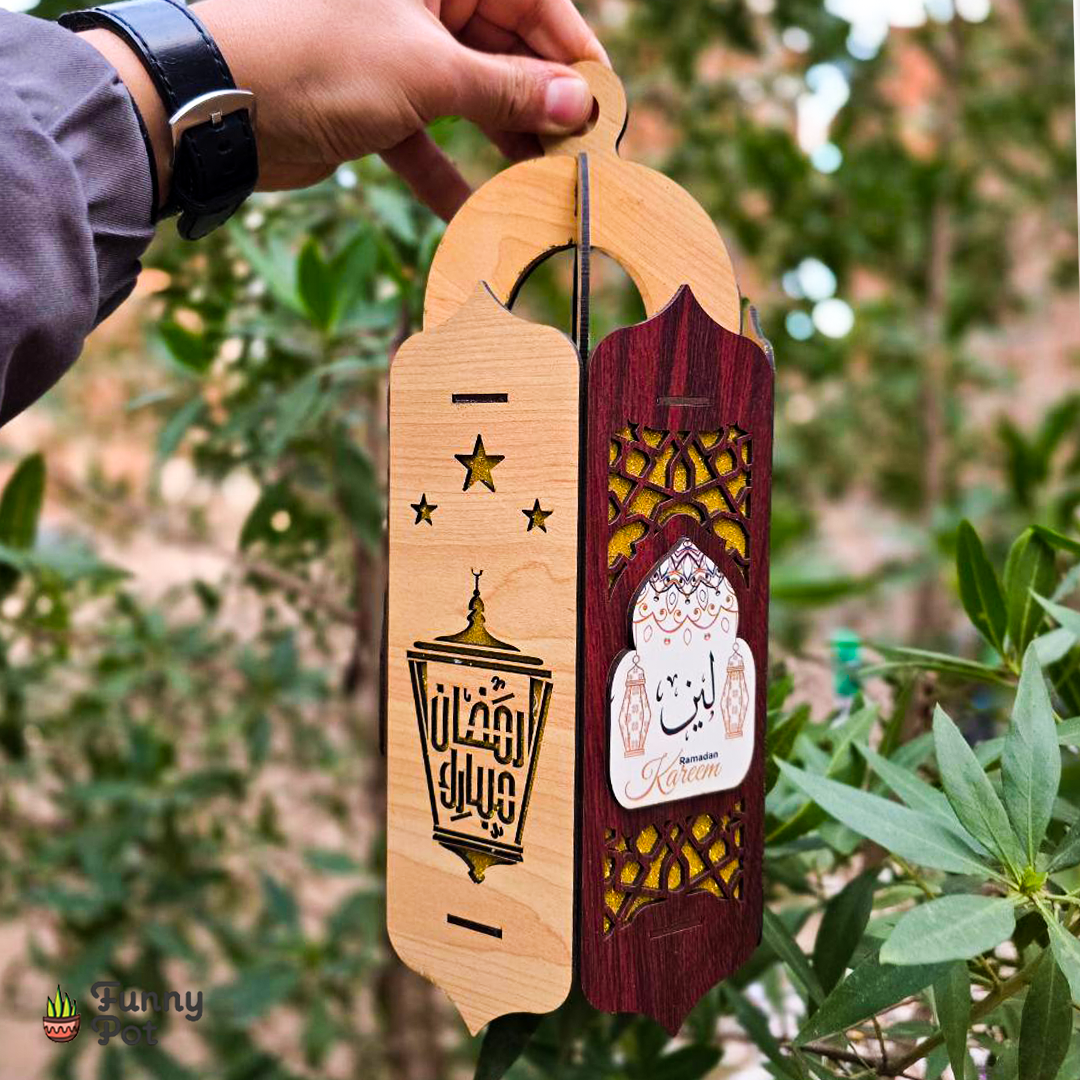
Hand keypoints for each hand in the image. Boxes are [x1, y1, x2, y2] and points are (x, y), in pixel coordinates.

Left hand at [84, 0, 607, 222]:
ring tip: (544, 189)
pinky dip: (450, 179)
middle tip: (578, 157)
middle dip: (542, 106)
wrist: (217, 106)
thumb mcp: (428, 70)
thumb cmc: (319, 58)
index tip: (603, 106)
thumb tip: (577, 101)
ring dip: (506, 147)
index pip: (531, 1)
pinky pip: (429, 144)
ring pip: (472, 102)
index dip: (572, 54)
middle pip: (506, 54)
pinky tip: (479, 219)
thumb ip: (506, 88)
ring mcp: (398, 60)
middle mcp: (422, 7)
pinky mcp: (376, 110)